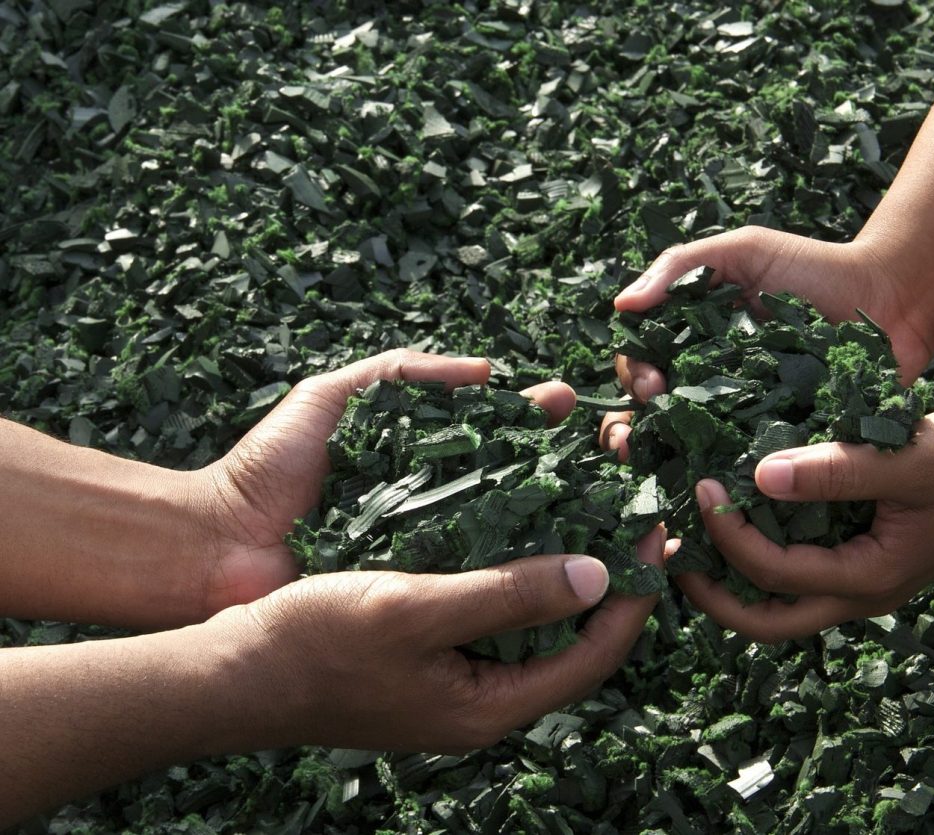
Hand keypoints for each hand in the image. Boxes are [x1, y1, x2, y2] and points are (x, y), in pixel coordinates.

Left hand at [191, 349, 576, 619]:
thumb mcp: (335, 398)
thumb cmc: (269, 467)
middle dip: (572, 463)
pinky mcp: (422, 601)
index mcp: (425, 458)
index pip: (500, 431)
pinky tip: (571, 561)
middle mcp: (441, 509)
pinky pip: (482, 586)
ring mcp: (435, 558)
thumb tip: (490, 372)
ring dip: (566, 518)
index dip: (540, 417)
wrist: (214, 544)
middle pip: (522, 483)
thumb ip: (405, 372)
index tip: (578, 402)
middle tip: (616, 449)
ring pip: (515, 536)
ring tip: (611, 497)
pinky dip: (527, 576)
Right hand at [211, 527, 665, 751]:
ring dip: (564, 566)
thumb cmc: (317, 643)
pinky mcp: (432, 656)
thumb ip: (509, 596)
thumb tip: (602, 576)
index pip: (595, 656)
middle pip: (573, 640)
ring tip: (590, 505)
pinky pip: (496, 614)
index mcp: (491, 706)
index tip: (657, 532)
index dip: (634, 596)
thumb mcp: (417, 610)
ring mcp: (457, 681)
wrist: (232, 672)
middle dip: (607, 576)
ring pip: (536, 623)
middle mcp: (484, 700)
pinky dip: (518, 571)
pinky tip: (522, 523)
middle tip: (630, 510)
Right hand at [601, 227, 933, 460]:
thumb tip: (620, 308)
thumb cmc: (814, 268)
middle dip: (637, 430)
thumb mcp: (744, 252)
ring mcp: (745, 420)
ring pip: (693, 450)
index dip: (634, 377)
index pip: (643, 364)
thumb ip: (680, 267)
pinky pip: (748, 470)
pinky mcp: (784, 447)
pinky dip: (725, 482)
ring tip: (663, 469)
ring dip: (668, 463)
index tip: (647, 385)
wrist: (892, 299)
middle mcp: (711, 384)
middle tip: (639, 439)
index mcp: (694, 341)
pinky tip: (712, 490)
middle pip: (657, 416)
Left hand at [676, 404, 933, 641]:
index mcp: (869, 579)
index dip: (728, 535)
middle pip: (766, 621)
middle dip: (713, 594)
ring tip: (690, 535)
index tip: (700, 486)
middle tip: (669, 552)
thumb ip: (835, 472)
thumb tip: (761, 477)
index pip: (775, 574)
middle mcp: (860, 592)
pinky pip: (799, 570)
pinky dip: (761, 553)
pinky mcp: (861, 556)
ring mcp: (861, 579)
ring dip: (732, 577)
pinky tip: (739, 512)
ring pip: (780, 601)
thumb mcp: (905, 459)